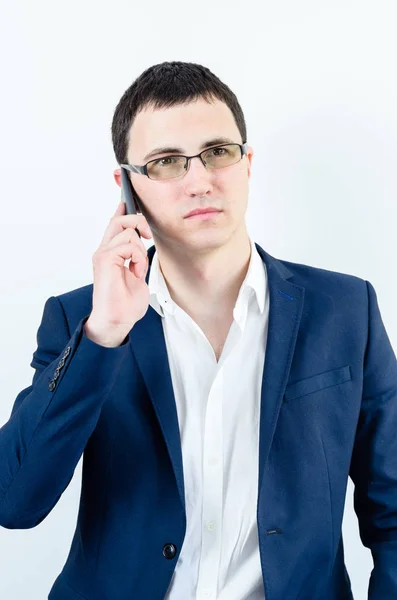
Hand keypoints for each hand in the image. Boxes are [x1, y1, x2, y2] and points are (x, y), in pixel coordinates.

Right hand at [84, 201, 152, 346]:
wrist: (117, 321)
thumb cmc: (125, 304)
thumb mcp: (136, 275)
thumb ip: (136, 259)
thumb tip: (141, 247)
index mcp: (110, 254)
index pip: (115, 225)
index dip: (123, 211)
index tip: (128, 201)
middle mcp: (104, 251)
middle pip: (119, 220)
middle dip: (137, 221)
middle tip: (148, 236)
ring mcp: (103, 254)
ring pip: (128, 232)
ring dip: (141, 251)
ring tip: (137, 269)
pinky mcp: (104, 259)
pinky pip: (129, 245)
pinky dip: (138, 258)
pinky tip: (135, 272)